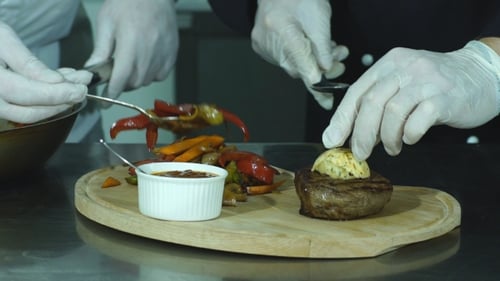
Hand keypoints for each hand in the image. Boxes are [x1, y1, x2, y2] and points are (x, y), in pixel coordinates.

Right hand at [0, 22, 88, 123]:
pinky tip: (59, 85)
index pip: (26, 93)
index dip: (56, 94)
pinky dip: (44, 99)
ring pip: (28, 113)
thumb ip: (28, 62)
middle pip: (30, 111)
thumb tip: (55, 81)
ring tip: (75, 85)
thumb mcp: (4, 40)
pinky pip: (23, 108)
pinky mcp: (0, 106)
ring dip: (56, 102)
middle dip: (61, 101)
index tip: (79, 89)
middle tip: (82, 90)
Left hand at [85, 0, 178, 98]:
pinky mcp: (172, 53)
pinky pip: (160, 75)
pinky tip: (144, 63)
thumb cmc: (127, 3)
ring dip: (136, 79)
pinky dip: (151, 75)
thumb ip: (101, 50)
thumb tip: (91, 71)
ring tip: (130, 65)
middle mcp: (149, 51)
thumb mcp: (107, 23)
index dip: (112, 92)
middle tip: (115, 75)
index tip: (106, 100)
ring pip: (147, 80)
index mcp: (131, 43)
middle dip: (122, 84)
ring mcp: (163, 53)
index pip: (121, 77)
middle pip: (134, 82)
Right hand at [252, 0, 347, 108]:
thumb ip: (322, 47)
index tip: (326, 100)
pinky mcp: (261, 45)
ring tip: (331, 49)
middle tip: (340, 62)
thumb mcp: (319, 17)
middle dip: (321, 68)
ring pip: (292, 64)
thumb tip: (325, 71)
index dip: (317, 84)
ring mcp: (262, 44)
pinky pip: (284, 58)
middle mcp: (268, 41)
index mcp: (283, 30)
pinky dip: (300, 56)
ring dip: (312, 61)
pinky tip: (310, 46)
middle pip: (297, 68)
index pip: (302, 65)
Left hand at [322, 40, 499, 159]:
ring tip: (392, 148)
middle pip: (371, 103)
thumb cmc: (434, 84)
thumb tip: (346, 133)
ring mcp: (426, 81)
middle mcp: (405, 67)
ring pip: (392, 112)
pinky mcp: (445, 97)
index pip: (356, 92)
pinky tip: (410, 139)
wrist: (480, 74)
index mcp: (388, 63)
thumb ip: (376, 103)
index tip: (332, 140)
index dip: (341, 119)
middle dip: (360, 134)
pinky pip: (418, 120)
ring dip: (387, 137)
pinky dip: (409, 134)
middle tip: (359, 153)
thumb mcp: (401, 84)